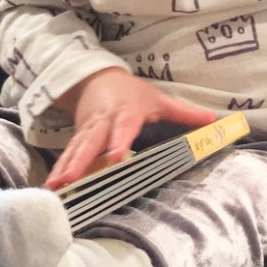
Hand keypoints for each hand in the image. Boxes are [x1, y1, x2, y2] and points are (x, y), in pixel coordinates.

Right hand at [45, 68, 215, 189]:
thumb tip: (216, 120)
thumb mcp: (159, 99)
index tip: (114, 158)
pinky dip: (58, 170)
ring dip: (64, 169)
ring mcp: (87, 130)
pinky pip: (67, 154)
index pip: (122, 128)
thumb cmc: (132, 93)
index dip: (118, 142)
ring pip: (74, 150)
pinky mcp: (77, 137)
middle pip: (90, 142)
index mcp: (125, 113)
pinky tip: (51, 187)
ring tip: (55, 188)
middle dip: (79, 162)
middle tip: (70, 180)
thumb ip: (186, 112)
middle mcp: (103, 122)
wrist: (97, 78)